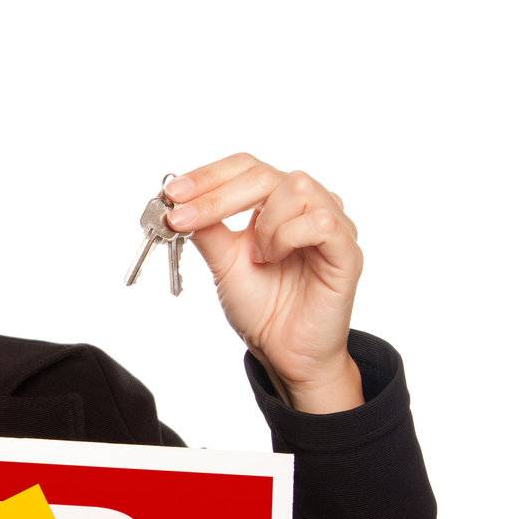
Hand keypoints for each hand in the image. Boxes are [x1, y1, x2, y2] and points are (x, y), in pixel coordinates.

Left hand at [163, 153, 364, 413]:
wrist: (283, 350)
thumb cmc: (261, 305)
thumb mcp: (222, 263)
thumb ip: (207, 230)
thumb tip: (178, 202)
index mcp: (276, 203)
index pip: (245, 168)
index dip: (208, 175)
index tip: (172, 193)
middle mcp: (306, 205)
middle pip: (265, 173)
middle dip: (217, 194)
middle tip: (183, 217)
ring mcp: (331, 224)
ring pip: (296, 189)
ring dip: (263, 224)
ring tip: (258, 257)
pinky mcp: (347, 250)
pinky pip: (320, 222)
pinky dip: (287, 237)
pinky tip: (275, 259)